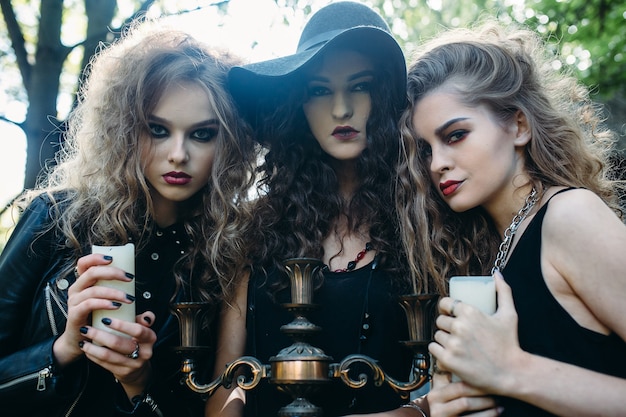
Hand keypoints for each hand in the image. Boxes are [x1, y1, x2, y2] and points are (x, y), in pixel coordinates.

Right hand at [53, 253, 133, 365]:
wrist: (82, 341)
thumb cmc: (98, 322)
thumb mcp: (114, 310)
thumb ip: (129, 310)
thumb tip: (150, 316)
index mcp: (83, 283)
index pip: (84, 263)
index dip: (96, 258)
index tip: (113, 258)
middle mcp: (76, 289)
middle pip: (91, 272)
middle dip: (112, 272)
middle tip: (130, 278)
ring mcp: (74, 302)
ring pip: (93, 289)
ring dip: (114, 292)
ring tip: (129, 298)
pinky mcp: (74, 314)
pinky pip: (89, 304)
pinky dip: (104, 303)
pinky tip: (116, 306)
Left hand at [78, 312, 156, 397]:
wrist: (138, 367)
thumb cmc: (138, 342)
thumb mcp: (143, 329)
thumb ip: (144, 319)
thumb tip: (145, 317)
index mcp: (150, 338)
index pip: (137, 330)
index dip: (121, 325)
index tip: (105, 319)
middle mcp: (144, 352)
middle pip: (118, 343)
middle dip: (99, 335)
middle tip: (87, 329)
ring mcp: (133, 364)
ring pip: (108, 355)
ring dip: (92, 347)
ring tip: (83, 339)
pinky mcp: (123, 372)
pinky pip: (104, 363)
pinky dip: (93, 355)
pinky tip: (87, 349)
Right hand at [427, 369, 500, 416]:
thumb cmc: (448, 408)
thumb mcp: (444, 392)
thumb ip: (448, 378)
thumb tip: (464, 358)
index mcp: (435, 390)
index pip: (449, 374)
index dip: (467, 370)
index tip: (483, 367)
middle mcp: (435, 401)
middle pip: (460, 388)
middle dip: (480, 386)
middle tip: (495, 384)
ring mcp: (442, 414)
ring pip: (466, 403)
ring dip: (486, 400)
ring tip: (497, 399)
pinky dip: (489, 414)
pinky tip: (497, 410)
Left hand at [429, 272, 522, 394]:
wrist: (511, 372)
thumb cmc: (509, 343)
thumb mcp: (509, 315)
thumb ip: (504, 292)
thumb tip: (497, 274)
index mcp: (470, 312)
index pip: (445, 303)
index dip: (446, 309)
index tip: (451, 314)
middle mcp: (459, 326)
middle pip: (440, 320)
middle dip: (447, 326)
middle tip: (457, 333)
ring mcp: (453, 344)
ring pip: (437, 335)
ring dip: (443, 339)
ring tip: (456, 344)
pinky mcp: (448, 359)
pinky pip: (433, 349)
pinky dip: (439, 352)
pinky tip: (450, 353)